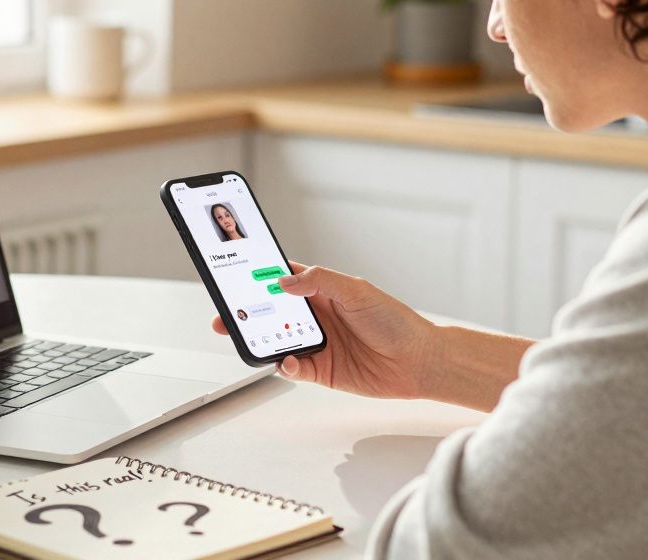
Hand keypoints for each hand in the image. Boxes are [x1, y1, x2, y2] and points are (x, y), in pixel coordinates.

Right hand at [211, 262, 437, 399]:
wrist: (420, 362)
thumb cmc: (395, 321)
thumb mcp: (357, 291)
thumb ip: (320, 281)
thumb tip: (285, 280)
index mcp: (323, 292)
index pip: (284, 280)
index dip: (259, 278)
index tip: (236, 277)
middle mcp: (317, 317)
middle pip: (271, 313)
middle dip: (248, 314)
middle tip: (227, 316)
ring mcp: (318, 344)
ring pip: (277, 341)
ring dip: (262, 341)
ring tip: (250, 338)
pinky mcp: (322, 371)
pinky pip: (293, 368)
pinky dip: (285, 366)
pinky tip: (288, 361)